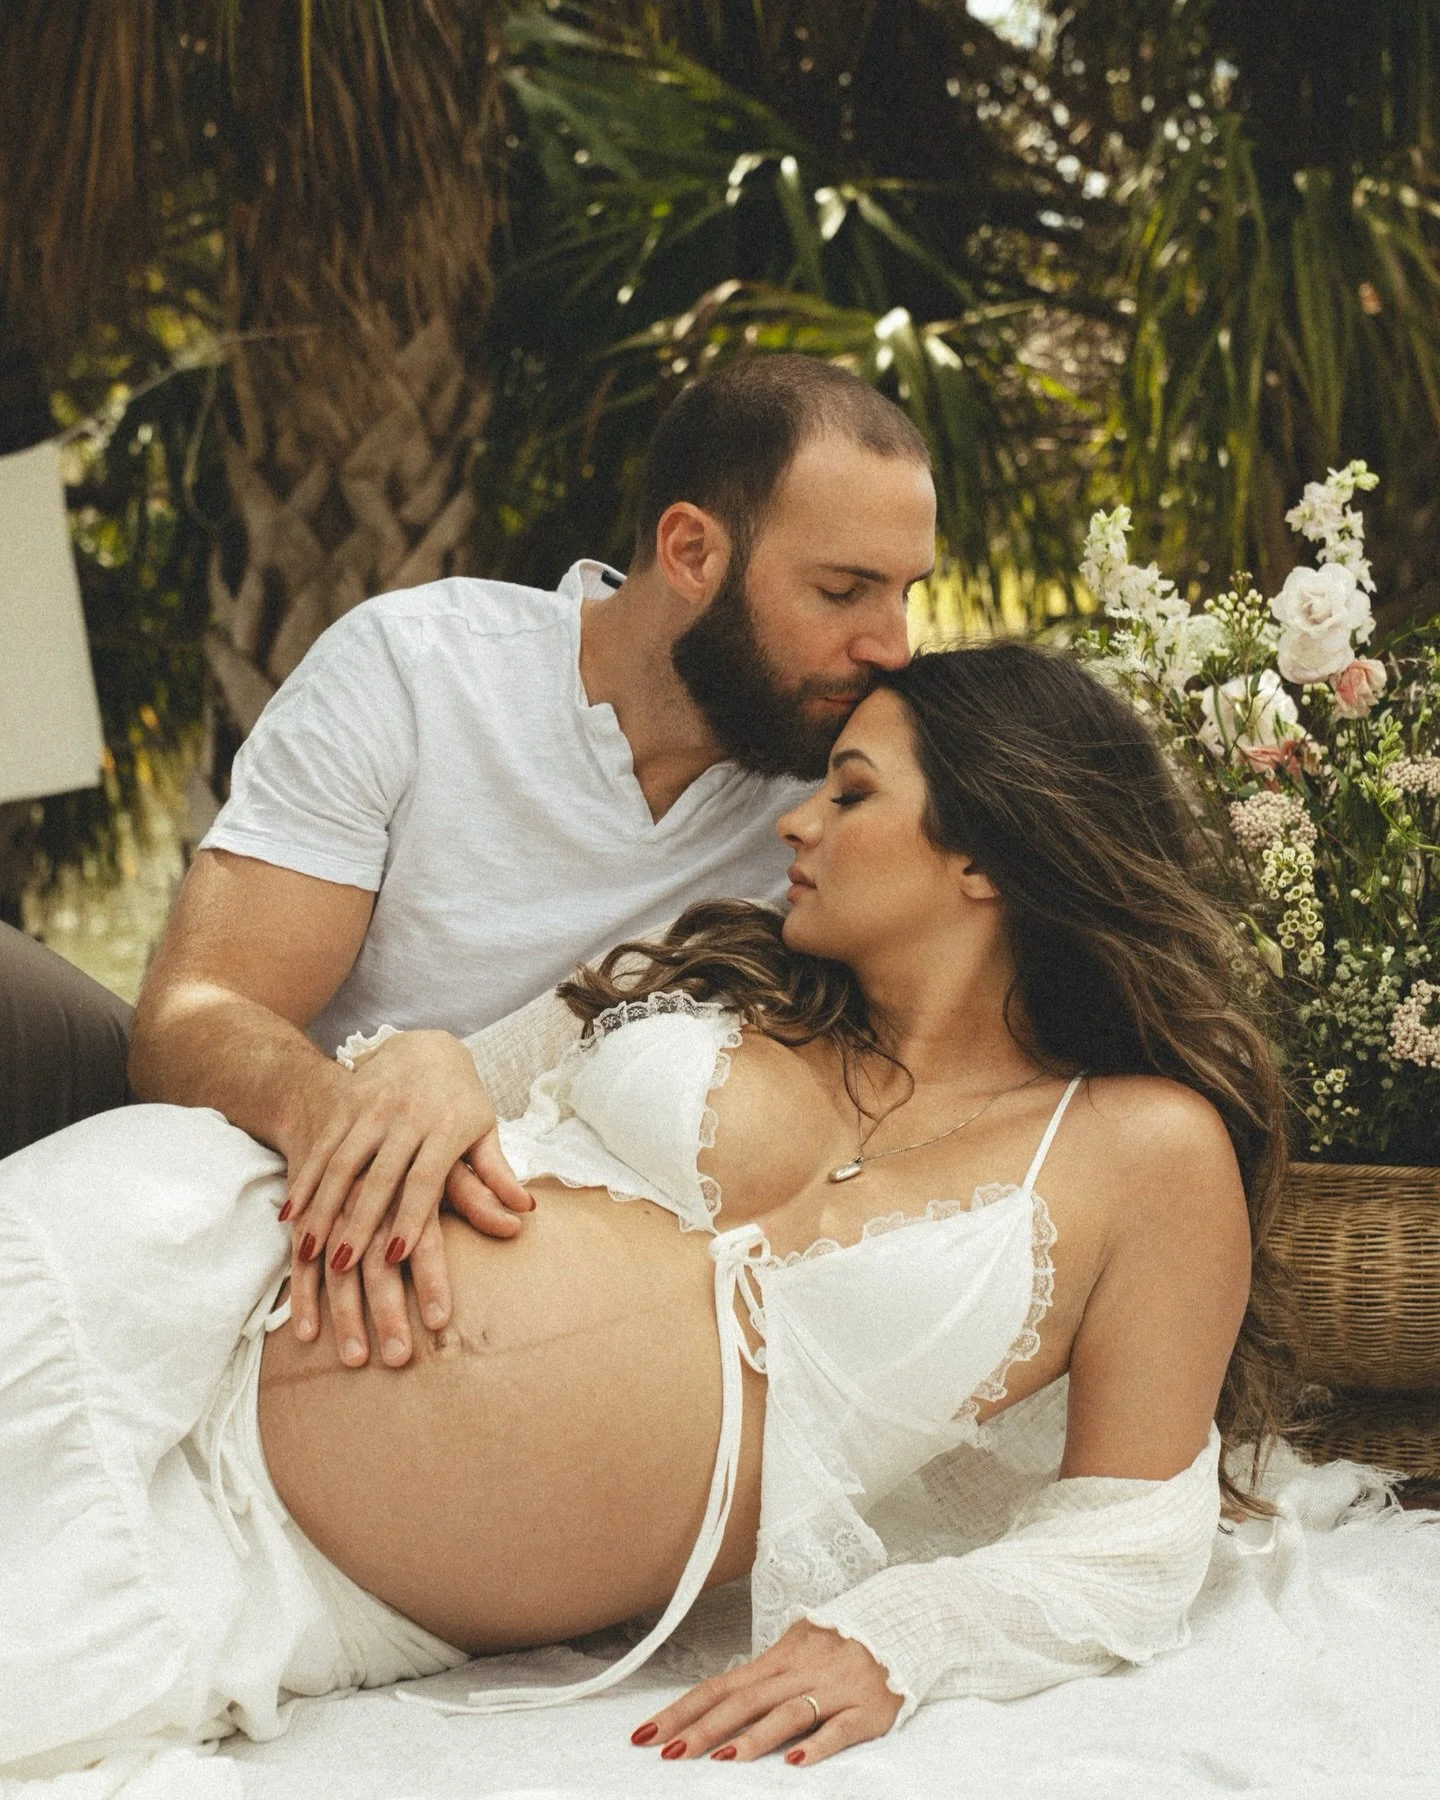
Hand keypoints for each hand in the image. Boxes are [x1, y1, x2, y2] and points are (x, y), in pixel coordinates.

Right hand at [282, 1030, 532, 1359]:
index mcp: (446, 1127)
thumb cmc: (461, 1101)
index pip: (426, 1179)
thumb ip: (497, 1174)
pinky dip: (304, 1182)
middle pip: (379, 1176)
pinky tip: (290, 1217)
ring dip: (323, 1208)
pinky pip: (321, 1147)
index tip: (395, 1257)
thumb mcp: (484, 1132)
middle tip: (341, 1266)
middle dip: (358, 1222)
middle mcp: (407, 1115)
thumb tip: (525, 1212)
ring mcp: (372, 1106)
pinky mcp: (346, 1102)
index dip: (409, 1217)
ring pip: (341, 1163)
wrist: (425, 1044)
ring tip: (308, 1250)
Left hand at [630, 1620, 902, 1766]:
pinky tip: (795, 1762)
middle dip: (703, 1728)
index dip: (683, 1710)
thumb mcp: (796, 1650)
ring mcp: (832, 1691)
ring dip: (753, 1736)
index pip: (721, 1685)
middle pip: (744, 1701)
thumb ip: (763, 1676)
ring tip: (721, 1758)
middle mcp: (799, 1673)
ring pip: (786, 1713)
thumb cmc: (841, 1643)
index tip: (647, 1732)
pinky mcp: (866, 1711)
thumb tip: (721, 1699)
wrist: (900, 1622)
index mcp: (778, 1659)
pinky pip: (838, 1729)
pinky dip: (816, 1745)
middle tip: (668, 1753)